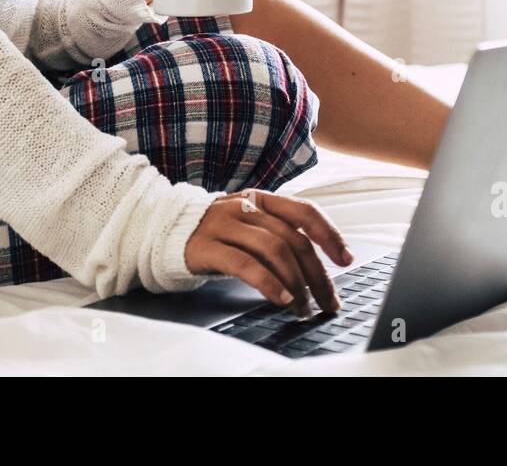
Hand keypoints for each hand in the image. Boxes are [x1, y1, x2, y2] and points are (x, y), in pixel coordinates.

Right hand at [184, 189, 352, 316]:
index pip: (305, 211)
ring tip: (303, 307)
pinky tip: (280, 299)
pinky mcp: (206, 247)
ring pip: (273, 250)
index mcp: (261, 199)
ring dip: (296, 284)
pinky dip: (268, 283)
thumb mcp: (248, 226)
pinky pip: (245, 264)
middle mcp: (245, 207)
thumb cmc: (214, 235)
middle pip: (293, 238)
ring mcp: (224, 224)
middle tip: (328, 300)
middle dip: (317, 273)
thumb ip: (277, 234)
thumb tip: (318, 265)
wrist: (161, 232)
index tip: (346, 259)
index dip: (329, 234)